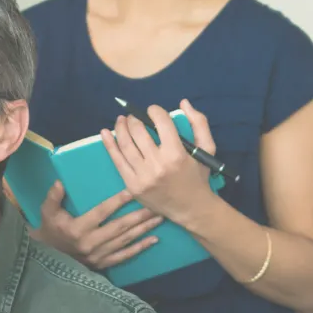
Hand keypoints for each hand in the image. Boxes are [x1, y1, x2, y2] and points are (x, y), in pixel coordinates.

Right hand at [33, 181, 162, 270]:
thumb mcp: (46, 212)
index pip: (101, 212)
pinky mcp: (103, 264)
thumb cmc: (50, 231)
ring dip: (144, 229)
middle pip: (119, 227)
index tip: (131, 191)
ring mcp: (98, 255)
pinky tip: (153, 240)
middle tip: (155, 205)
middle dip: (139, 216)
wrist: (48, 258)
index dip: (117, 202)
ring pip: (125, 240)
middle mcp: (90, 242)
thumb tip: (60, 182)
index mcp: (78, 228)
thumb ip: (53, 197)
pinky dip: (140, 248)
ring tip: (159, 218)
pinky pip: (125, 256)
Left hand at [102, 99, 216, 226]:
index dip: (154, 111)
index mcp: (176, 154)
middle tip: (134, 117)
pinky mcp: (132, 185)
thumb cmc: (198, 177)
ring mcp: (142, 176)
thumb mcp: (207, 149)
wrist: (191, 209)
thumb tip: (182, 102)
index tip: (153, 111)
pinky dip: (110, 145)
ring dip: (120, 127)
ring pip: (125, 144)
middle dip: (134, 119)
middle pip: (138, 131)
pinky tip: (105, 133)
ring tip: (122, 121)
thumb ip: (199, 123)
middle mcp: (158, 164)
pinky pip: (117, 161)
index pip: (160, 122)